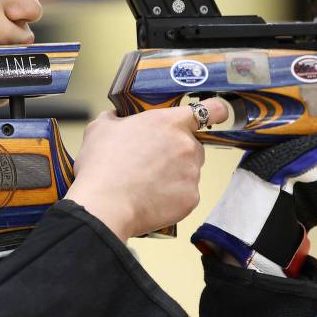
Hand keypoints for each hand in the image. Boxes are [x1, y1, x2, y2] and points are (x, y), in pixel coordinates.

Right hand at [66, 99, 228, 241]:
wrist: (105, 206)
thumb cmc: (102, 166)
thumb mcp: (100, 128)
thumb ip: (116, 118)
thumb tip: (117, 119)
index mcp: (169, 122)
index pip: (211, 110)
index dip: (215, 111)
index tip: (216, 114)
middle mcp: (187, 145)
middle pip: (193, 146)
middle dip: (177, 152)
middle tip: (152, 161)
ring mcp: (192, 173)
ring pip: (189, 171)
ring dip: (174, 175)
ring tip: (146, 182)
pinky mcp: (191, 198)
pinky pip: (185, 194)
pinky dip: (172, 197)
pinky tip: (151, 197)